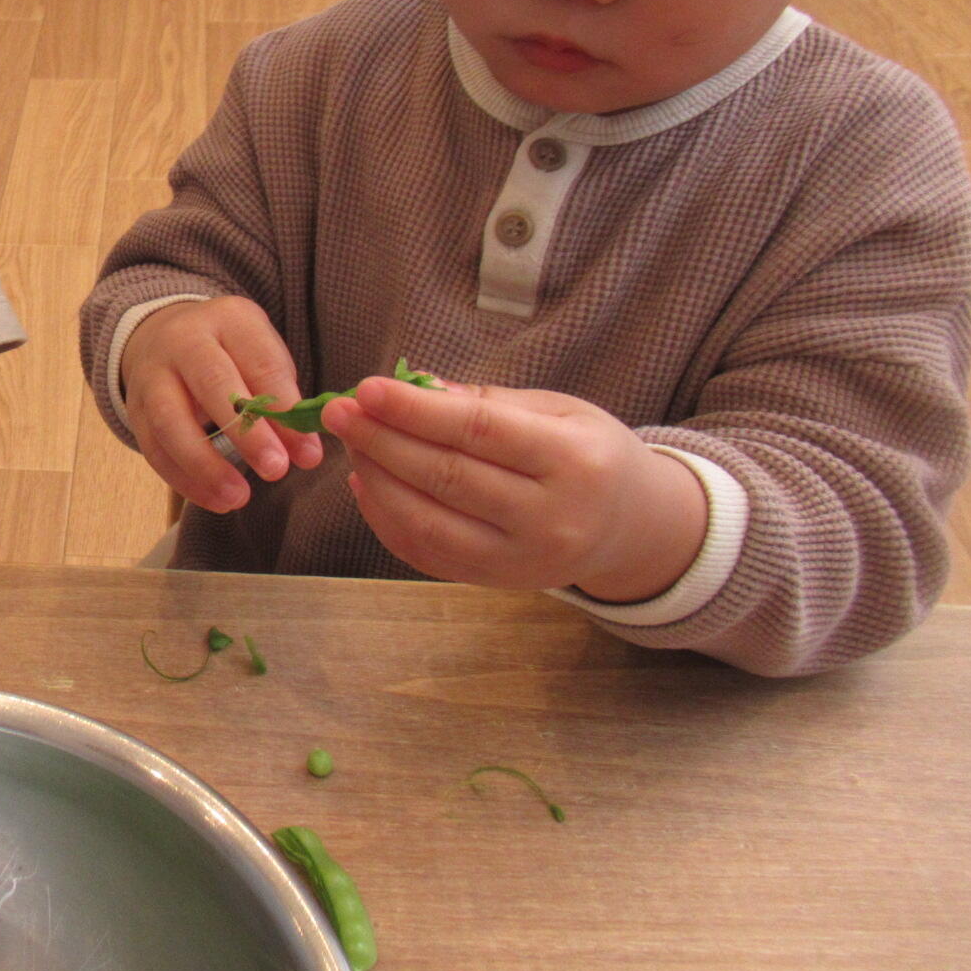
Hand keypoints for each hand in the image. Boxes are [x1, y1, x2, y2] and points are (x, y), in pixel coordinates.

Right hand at [119, 297, 326, 512]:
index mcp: (228, 320)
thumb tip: (307, 455)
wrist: (161, 335)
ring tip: (239, 498)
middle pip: (212, 384)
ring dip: (206, 465)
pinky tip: (215, 500)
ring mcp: (152, 375)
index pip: (260, 362)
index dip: (284, 408)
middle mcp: (184, 341)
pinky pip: (154, 449)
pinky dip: (185, 480)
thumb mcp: (261, 357)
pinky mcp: (135, 410)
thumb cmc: (228, 352)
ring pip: (171, 421)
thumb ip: (284, 401)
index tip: (308, 452)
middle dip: (246, 433)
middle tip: (276, 470)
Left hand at [320, 375, 707, 599]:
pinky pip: (424, 553)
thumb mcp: (560, 412)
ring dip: (376, 479)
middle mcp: (551, 519)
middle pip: (446, 477)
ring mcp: (521, 561)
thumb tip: (415, 387)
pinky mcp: (494, 584)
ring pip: (426, 523)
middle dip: (382, 441)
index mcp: (575, 462)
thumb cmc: (589, 454)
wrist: (630, 528)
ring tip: (352, 443)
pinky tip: (368, 482)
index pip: (480, 432)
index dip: (416, 410)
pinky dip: (386, 518)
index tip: (366, 388)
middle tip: (340, 411)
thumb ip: (487, 402)